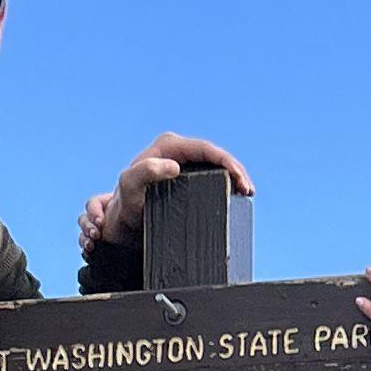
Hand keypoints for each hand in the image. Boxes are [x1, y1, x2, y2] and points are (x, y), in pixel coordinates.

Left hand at [82, 133, 256, 262]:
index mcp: (168, 146)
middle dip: (236, 170)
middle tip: (248, 190)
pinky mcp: (186, 178)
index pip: (205, 149)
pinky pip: (212, 175)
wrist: (123, 223)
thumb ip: (145, 172)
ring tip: (246, 193)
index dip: (227, 162)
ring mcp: (182, 164)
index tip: (239, 179)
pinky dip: (226, 183)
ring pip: (216, 165)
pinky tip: (236, 194)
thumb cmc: (125, 205)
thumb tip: (173, 166)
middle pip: (215, 155)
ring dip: (234, 177)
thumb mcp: (130, 187)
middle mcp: (176, 151)